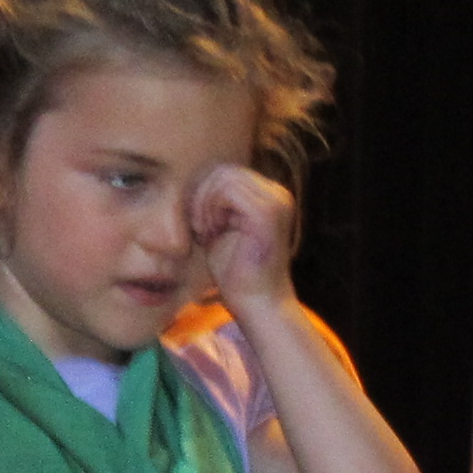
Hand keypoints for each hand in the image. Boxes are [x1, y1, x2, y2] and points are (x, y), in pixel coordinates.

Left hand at [189, 163, 299, 310]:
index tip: (200, 223)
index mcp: (270, 195)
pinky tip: (211, 233)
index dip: (204, 191)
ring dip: (205, 204)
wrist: (257, 302)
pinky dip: (211, 210)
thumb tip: (193, 178)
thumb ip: (215, 200)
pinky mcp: (267, 213)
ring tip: (205, 231)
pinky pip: (227, 191)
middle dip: (202, 196)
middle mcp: (278, 194)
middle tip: (199, 227)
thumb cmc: (236, 270)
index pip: (226, 171)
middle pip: (224, 170)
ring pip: (224, 177)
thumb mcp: (221, 225)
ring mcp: (277, 202)